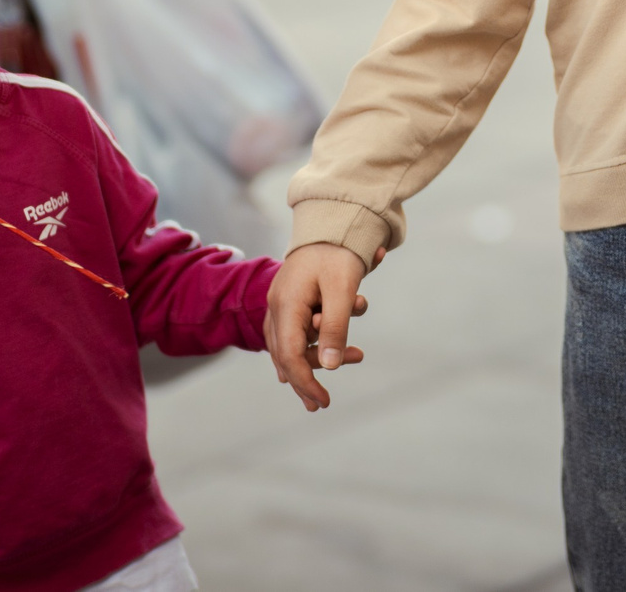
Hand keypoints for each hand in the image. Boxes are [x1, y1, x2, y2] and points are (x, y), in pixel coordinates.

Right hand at [265, 241, 374, 411]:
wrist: (330, 220)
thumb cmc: (338, 253)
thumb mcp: (343, 291)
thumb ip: (335, 328)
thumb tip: (329, 367)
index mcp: (286, 304)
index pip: (289, 355)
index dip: (305, 382)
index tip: (323, 402)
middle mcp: (277, 305)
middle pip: (283, 354)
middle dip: (303, 380)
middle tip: (320, 404)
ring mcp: (279, 302)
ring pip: (286, 343)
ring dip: (312, 359)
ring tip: (349, 361)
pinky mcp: (288, 299)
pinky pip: (289, 331)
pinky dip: (301, 347)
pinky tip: (309, 359)